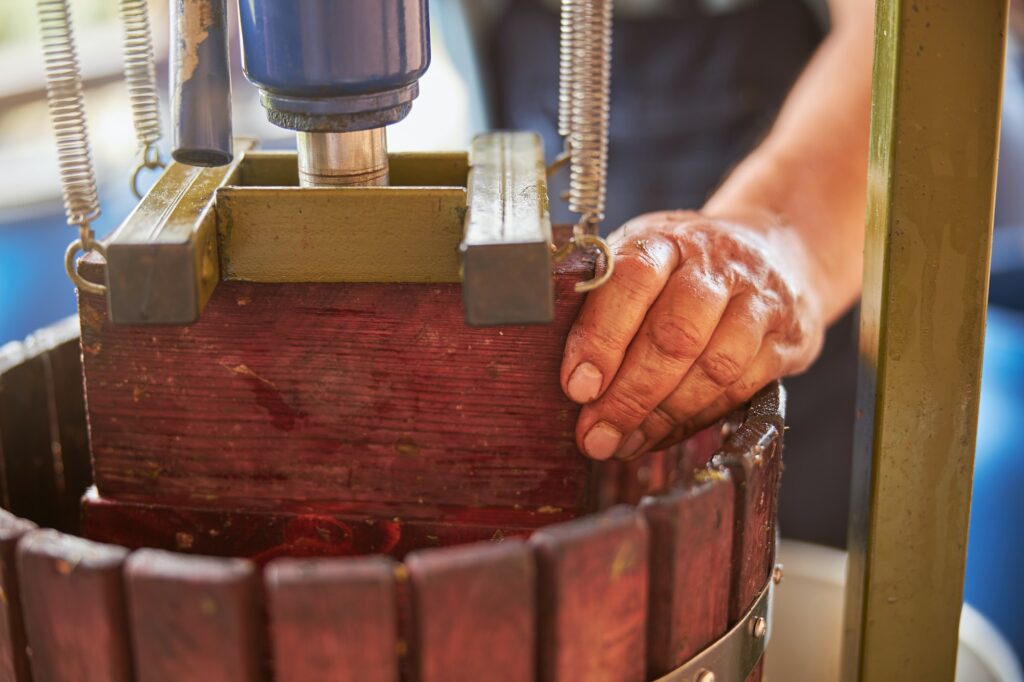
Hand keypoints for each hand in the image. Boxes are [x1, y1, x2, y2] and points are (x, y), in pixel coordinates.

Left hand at [561, 210, 825, 460]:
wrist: (776, 248)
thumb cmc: (685, 266)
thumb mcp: (642, 259)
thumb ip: (606, 301)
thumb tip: (569, 377)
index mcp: (667, 239)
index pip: (632, 280)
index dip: (601, 337)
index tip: (577, 387)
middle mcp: (717, 264)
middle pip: (675, 334)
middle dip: (628, 395)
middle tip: (594, 435)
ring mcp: (759, 300)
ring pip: (714, 368)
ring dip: (662, 416)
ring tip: (623, 443)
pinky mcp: (788, 338)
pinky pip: (740, 390)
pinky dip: (695, 420)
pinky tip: (661, 435)